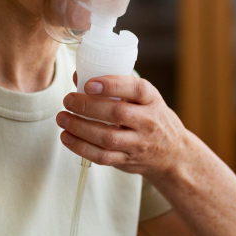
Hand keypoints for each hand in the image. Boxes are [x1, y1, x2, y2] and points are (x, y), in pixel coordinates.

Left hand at [56, 74, 187, 179]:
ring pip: (107, 137)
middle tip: (68, 100)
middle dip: (87, 106)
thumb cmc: (151, 118)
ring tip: (62, 118)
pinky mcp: (127, 160)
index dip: (111, 85)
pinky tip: (67, 137)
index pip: (135, 89)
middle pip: (117, 114)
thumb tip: (78, 76)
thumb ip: (115, 87)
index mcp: (151, 100)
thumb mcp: (143, 98)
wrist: (173, 153)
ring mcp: (138, 143)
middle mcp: (148, 121)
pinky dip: (81, 147)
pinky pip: (102, 156)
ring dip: (80, 128)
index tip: (89, 84)